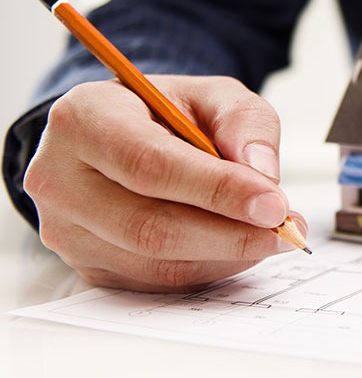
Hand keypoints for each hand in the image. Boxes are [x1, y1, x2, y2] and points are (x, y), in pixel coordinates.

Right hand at [24, 75, 306, 291]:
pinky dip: (208, 269)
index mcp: (84, 120)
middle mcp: (60, 178)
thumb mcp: (214, 95)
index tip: (274, 204)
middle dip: (230, 233)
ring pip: (154, 262)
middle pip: (149, 226)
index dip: (217, 190)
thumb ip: (245, 122)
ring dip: (225, 256)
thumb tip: (263, 175)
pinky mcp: (85, 265)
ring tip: (272, 236)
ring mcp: (66, 229)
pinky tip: (238, 248)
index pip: (150, 165)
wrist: (123, 135)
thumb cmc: (167, 113)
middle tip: (285, 229)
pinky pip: (154, 282)